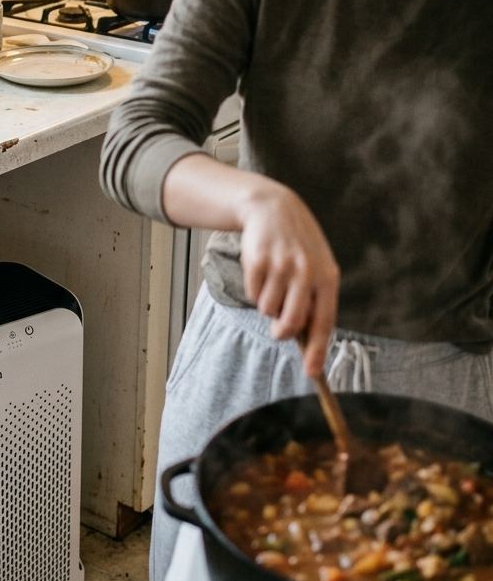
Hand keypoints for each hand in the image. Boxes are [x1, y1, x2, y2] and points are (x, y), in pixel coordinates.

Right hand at [238, 180, 339, 376]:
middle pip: (291, 323)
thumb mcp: (316, 267)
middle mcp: (306, 272)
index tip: (312, 372)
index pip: (324, 321)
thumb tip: (306, 340)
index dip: (318, 350)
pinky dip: (254, 289)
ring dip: (267, 302)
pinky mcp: (258, 261)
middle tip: (278, 327)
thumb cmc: (298, 244)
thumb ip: (314, 299)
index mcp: (327, 277)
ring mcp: (281, 266)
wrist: (273, 208)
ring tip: (273, 281)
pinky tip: (262, 270)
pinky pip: (253, 293)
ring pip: (268, 309)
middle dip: (282, 331)